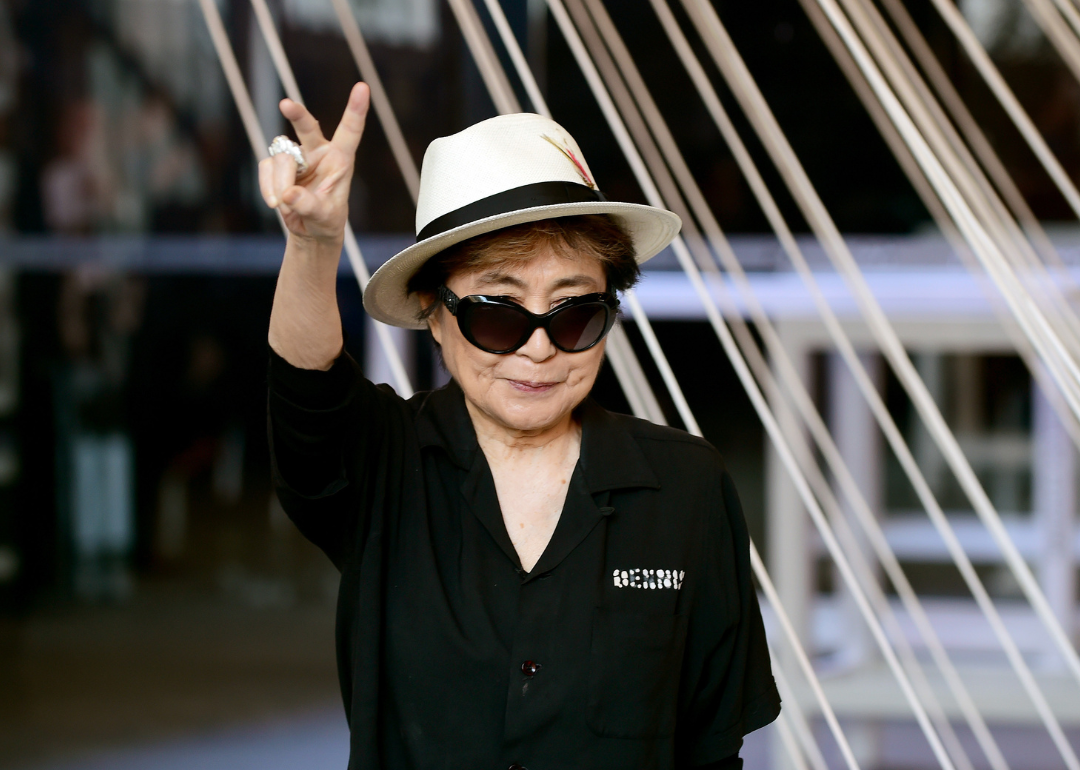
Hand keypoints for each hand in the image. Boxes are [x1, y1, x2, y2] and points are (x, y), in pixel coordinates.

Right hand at [258, 82, 369, 243]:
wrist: (310, 230)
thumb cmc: (326, 220)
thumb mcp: (324, 217)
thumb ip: (309, 205)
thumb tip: (288, 194)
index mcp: (341, 160)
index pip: (350, 131)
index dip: (355, 110)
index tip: (363, 87)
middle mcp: (319, 152)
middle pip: (308, 126)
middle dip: (297, 114)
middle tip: (286, 105)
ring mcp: (296, 156)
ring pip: (281, 158)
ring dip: (281, 184)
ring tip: (287, 204)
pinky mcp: (276, 164)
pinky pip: (266, 168)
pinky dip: (268, 187)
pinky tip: (277, 203)